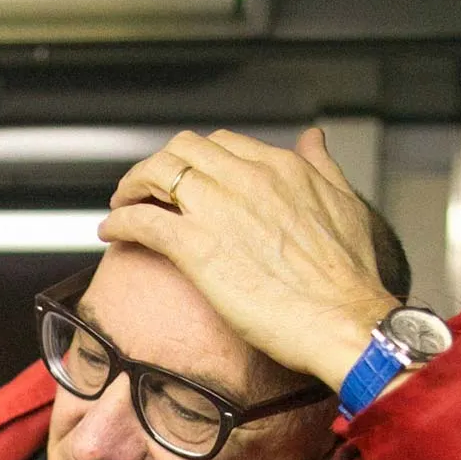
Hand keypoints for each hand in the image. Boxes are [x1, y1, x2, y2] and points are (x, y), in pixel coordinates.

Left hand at [100, 127, 399, 391]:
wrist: (344, 320)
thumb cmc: (348, 277)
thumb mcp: (345, 204)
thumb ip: (323, 167)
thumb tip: (313, 139)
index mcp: (280, 168)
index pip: (222, 145)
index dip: (196, 160)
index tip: (188, 179)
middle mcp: (245, 178)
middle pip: (182, 151)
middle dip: (158, 165)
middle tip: (147, 188)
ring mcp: (217, 209)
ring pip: (156, 174)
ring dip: (132, 186)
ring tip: (124, 204)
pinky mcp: (194, 246)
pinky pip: (142, 220)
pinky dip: (120, 220)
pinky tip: (111, 231)